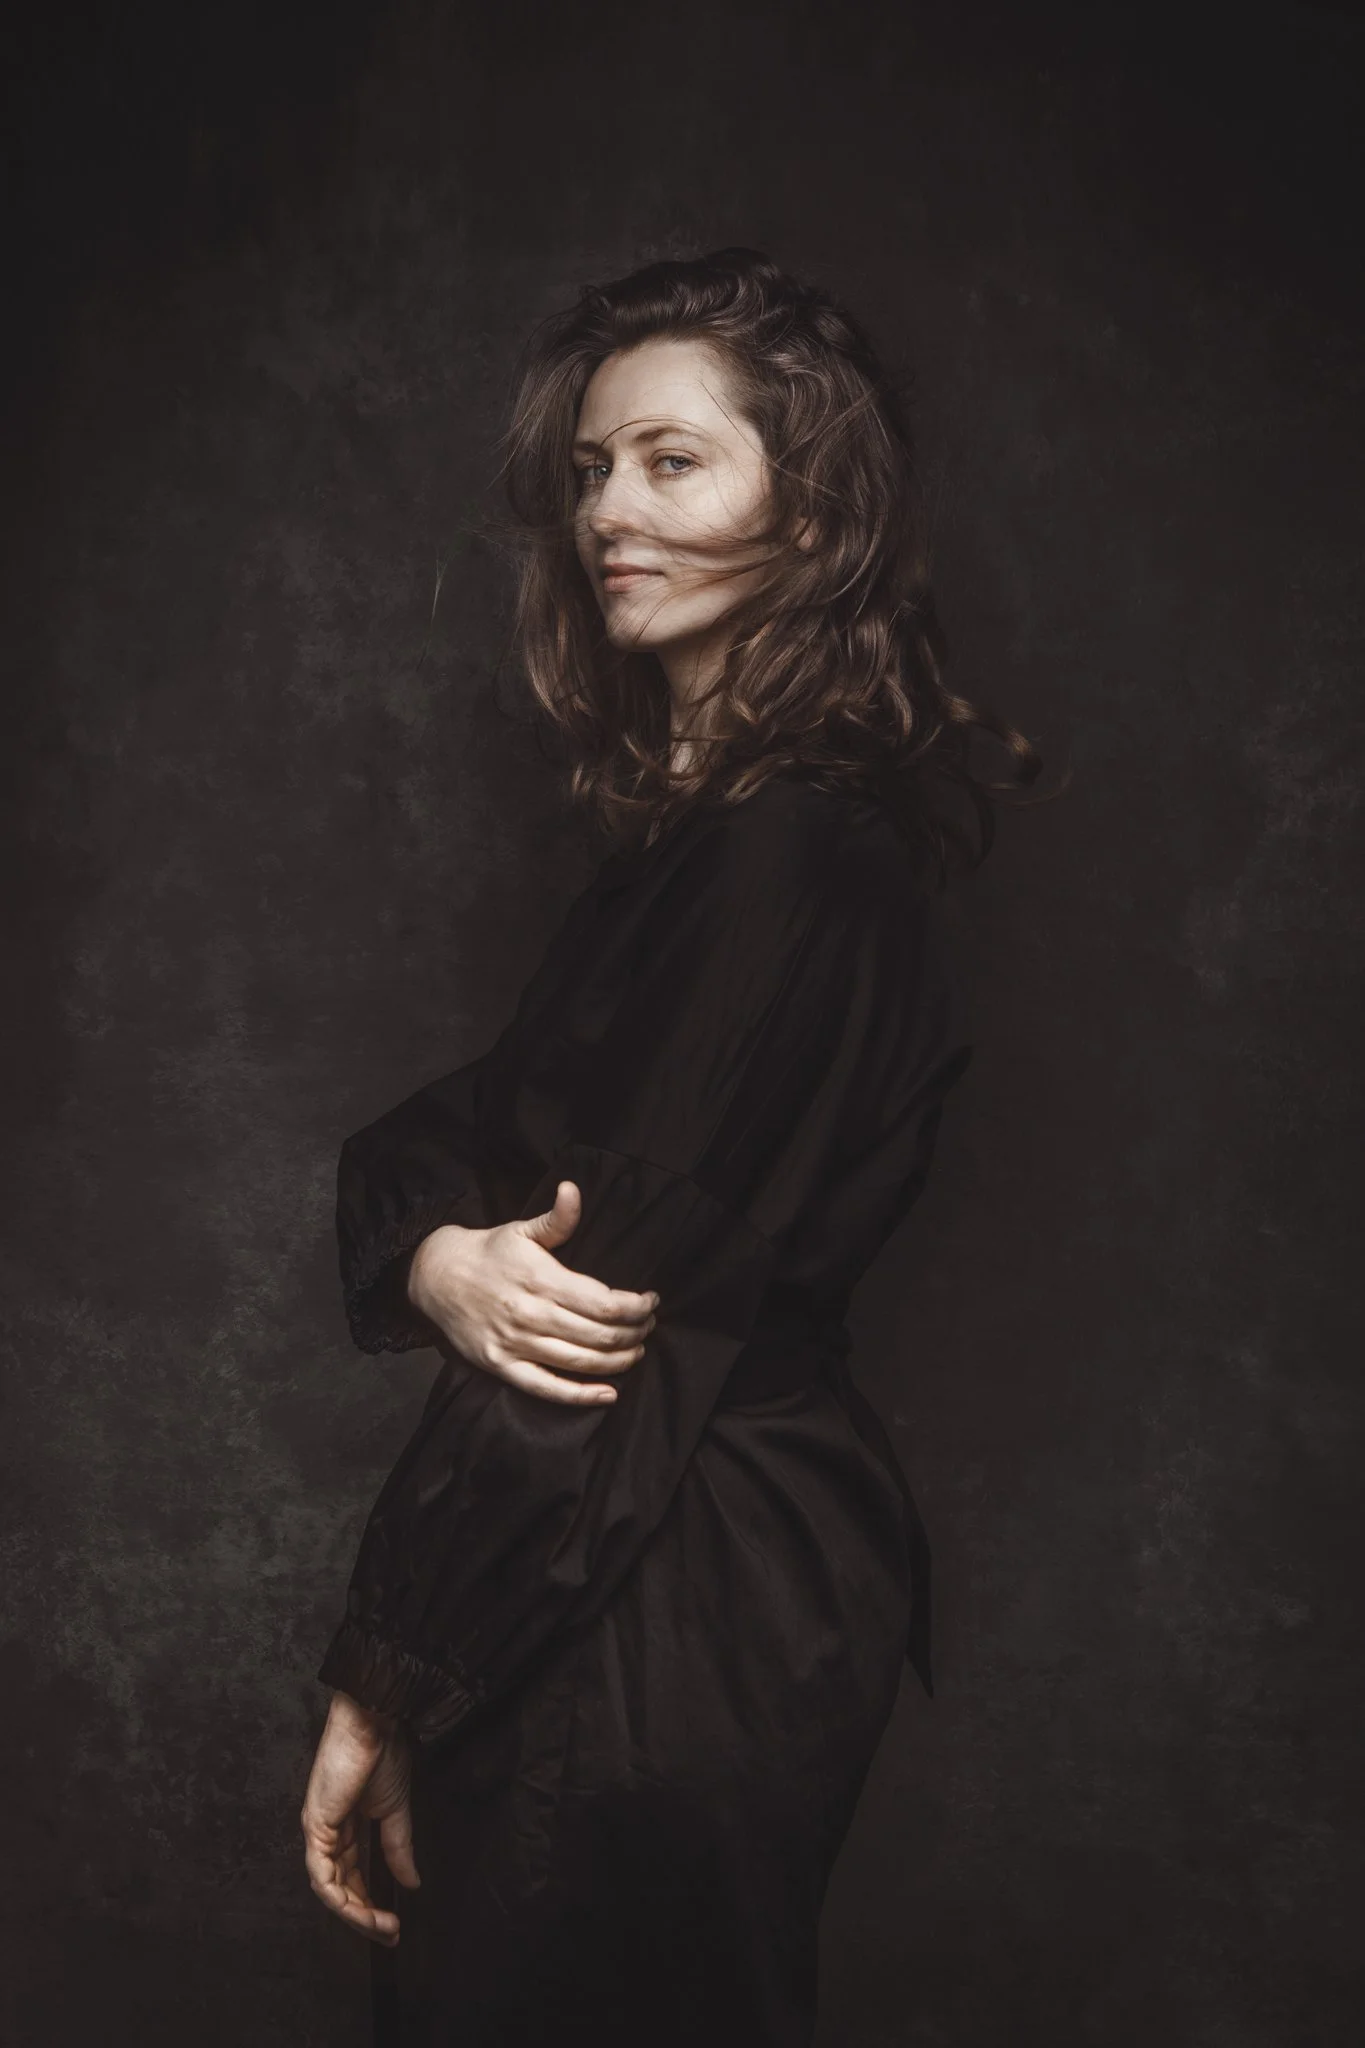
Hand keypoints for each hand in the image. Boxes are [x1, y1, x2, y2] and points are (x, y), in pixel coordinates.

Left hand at [301, 1691, 418, 1946]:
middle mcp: (326, 1833)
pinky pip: (322, 1875)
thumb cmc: (383, 1753)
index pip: (352, 1876)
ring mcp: (318, 1830)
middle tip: (389, 1935)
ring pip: (329, 1889)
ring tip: (382, 1927)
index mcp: (344, 1826)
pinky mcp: (316, 1826)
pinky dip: (340, 1897)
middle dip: (363, 1917)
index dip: (370, 1904)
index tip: (393, 1926)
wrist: (375, 1722)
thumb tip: (411, 1882)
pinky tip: (361, 1910)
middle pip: (339, 1888)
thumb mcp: (395, 1809)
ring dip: (356, 1913)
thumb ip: (398, 1847)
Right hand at [407, 1180, 657, 1405]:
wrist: (436, 1278)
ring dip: (618, 1360)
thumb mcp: (522, 1230)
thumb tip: (573, 1190)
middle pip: (599, 1334)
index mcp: (541, 1278)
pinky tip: (608, 1393)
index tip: (651, 1302)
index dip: (636, 1307)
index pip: (603, 1302)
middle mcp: (531, 1314)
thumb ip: (556, 1218)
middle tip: (648, 1326)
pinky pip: (547, 1388)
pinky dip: (581, 1395)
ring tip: (636, 1352)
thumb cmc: (487, 1253)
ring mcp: (516, 1343)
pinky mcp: (503, 1366)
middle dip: (634, 1333)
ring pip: (581, 1362)